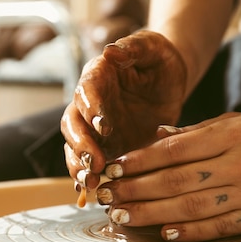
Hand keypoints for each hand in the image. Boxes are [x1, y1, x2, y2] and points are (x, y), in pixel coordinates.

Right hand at [61, 30, 186, 188]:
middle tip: (93, 162)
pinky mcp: (105, 146)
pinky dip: (86, 178)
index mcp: (98, 75)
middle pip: (73, 123)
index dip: (91, 107)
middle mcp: (89, 103)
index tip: (102, 125)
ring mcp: (94, 128)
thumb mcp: (152, 47)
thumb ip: (134, 47)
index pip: (87, 90)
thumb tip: (111, 52)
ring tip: (90, 182)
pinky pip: (89, 163)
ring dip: (78, 165)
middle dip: (80, 144)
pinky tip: (89, 194)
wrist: (167, 82)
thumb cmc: (159, 60)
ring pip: (75, 147)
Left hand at [95, 112, 240, 241]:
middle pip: (175, 179)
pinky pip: (219, 227)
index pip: (174, 149)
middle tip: (105, 195)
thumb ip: (200, 131)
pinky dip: (191, 232)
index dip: (140, 160)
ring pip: (191, 206)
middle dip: (135, 188)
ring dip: (152, 213)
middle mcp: (238, 163)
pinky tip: (165, 233)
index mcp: (231, 134)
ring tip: (123, 215)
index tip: (114, 167)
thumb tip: (157, 136)